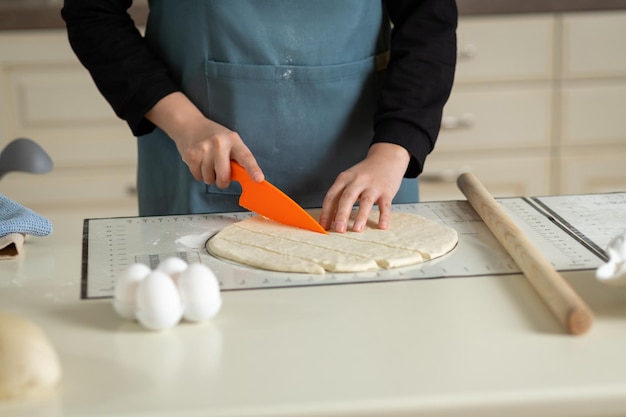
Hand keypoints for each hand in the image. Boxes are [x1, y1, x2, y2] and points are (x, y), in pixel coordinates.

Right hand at [145, 92, 263, 186]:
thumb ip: (237, 158)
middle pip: (224, 176)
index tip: (259, 179)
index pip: (246, 157)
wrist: (190, 124)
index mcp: (233, 140)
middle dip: (223, 181)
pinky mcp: (191, 155)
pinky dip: (200, 174)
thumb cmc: (214, 136)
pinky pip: (198, 177)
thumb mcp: (230, 141)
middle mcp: (219, 144)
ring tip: (208, 163)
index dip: (253, 169)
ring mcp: (204, 149)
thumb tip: (246, 179)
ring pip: (210, 179)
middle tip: (221, 174)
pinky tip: (200, 162)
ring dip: (210, 177)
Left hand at [319, 143, 409, 232]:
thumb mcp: (349, 179)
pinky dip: (384, 216)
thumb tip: (332, 219)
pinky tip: (382, 226)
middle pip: (347, 198)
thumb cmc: (365, 173)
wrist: (386, 158)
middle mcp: (357, 181)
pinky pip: (385, 205)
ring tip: (356, 229)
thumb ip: (340, 196)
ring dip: (360, 216)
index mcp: (344, 179)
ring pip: (366, 201)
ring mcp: (373, 186)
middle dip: (341, 215)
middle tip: (339, 230)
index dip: (326, 212)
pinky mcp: (387, 191)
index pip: (332, 196)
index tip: (324, 226)